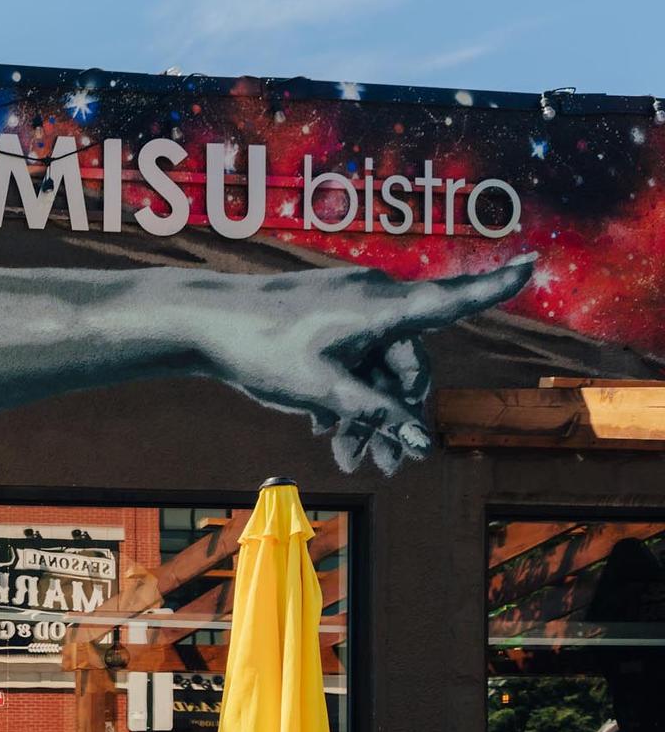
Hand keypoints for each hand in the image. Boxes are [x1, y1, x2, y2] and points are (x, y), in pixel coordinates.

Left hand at [188, 255, 534, 474]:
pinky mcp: (322, 320)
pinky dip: (345, 394)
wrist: (198, 322)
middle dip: (399, 415)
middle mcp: (370, 300)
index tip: (533, 264)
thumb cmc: (260, 347)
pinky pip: (351, 361)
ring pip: (375, 370)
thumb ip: (374, 415)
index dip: (493, 288)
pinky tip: (328, 433)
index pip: (449, 300)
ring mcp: (345, 309)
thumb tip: (420, 444)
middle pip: (407, 362)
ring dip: (368, 415)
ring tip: (352, 462)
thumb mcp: (323, 390)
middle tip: (384, 466)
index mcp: (379, 306)